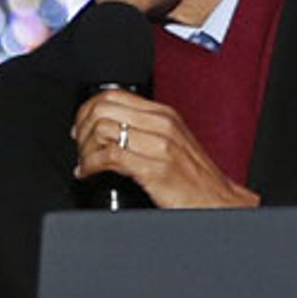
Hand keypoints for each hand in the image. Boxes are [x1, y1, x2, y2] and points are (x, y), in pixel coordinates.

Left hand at [71, 89, 260, 208]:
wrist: (217, 201)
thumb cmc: (194, 178)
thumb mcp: (171, 142)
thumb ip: (144, 130)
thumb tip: (110, 128)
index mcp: (163, 114)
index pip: (113, 95)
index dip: (87, 109)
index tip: (80, 127)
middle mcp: (161, 124)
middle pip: (103, 109)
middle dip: (82, 128)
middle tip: (79, 146)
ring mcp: (159, 145)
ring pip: (103, 130)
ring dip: (84, 149)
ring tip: (84, 163)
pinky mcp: (154, 168)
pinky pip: (110, 157)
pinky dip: (90, 165)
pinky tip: (87, 173)